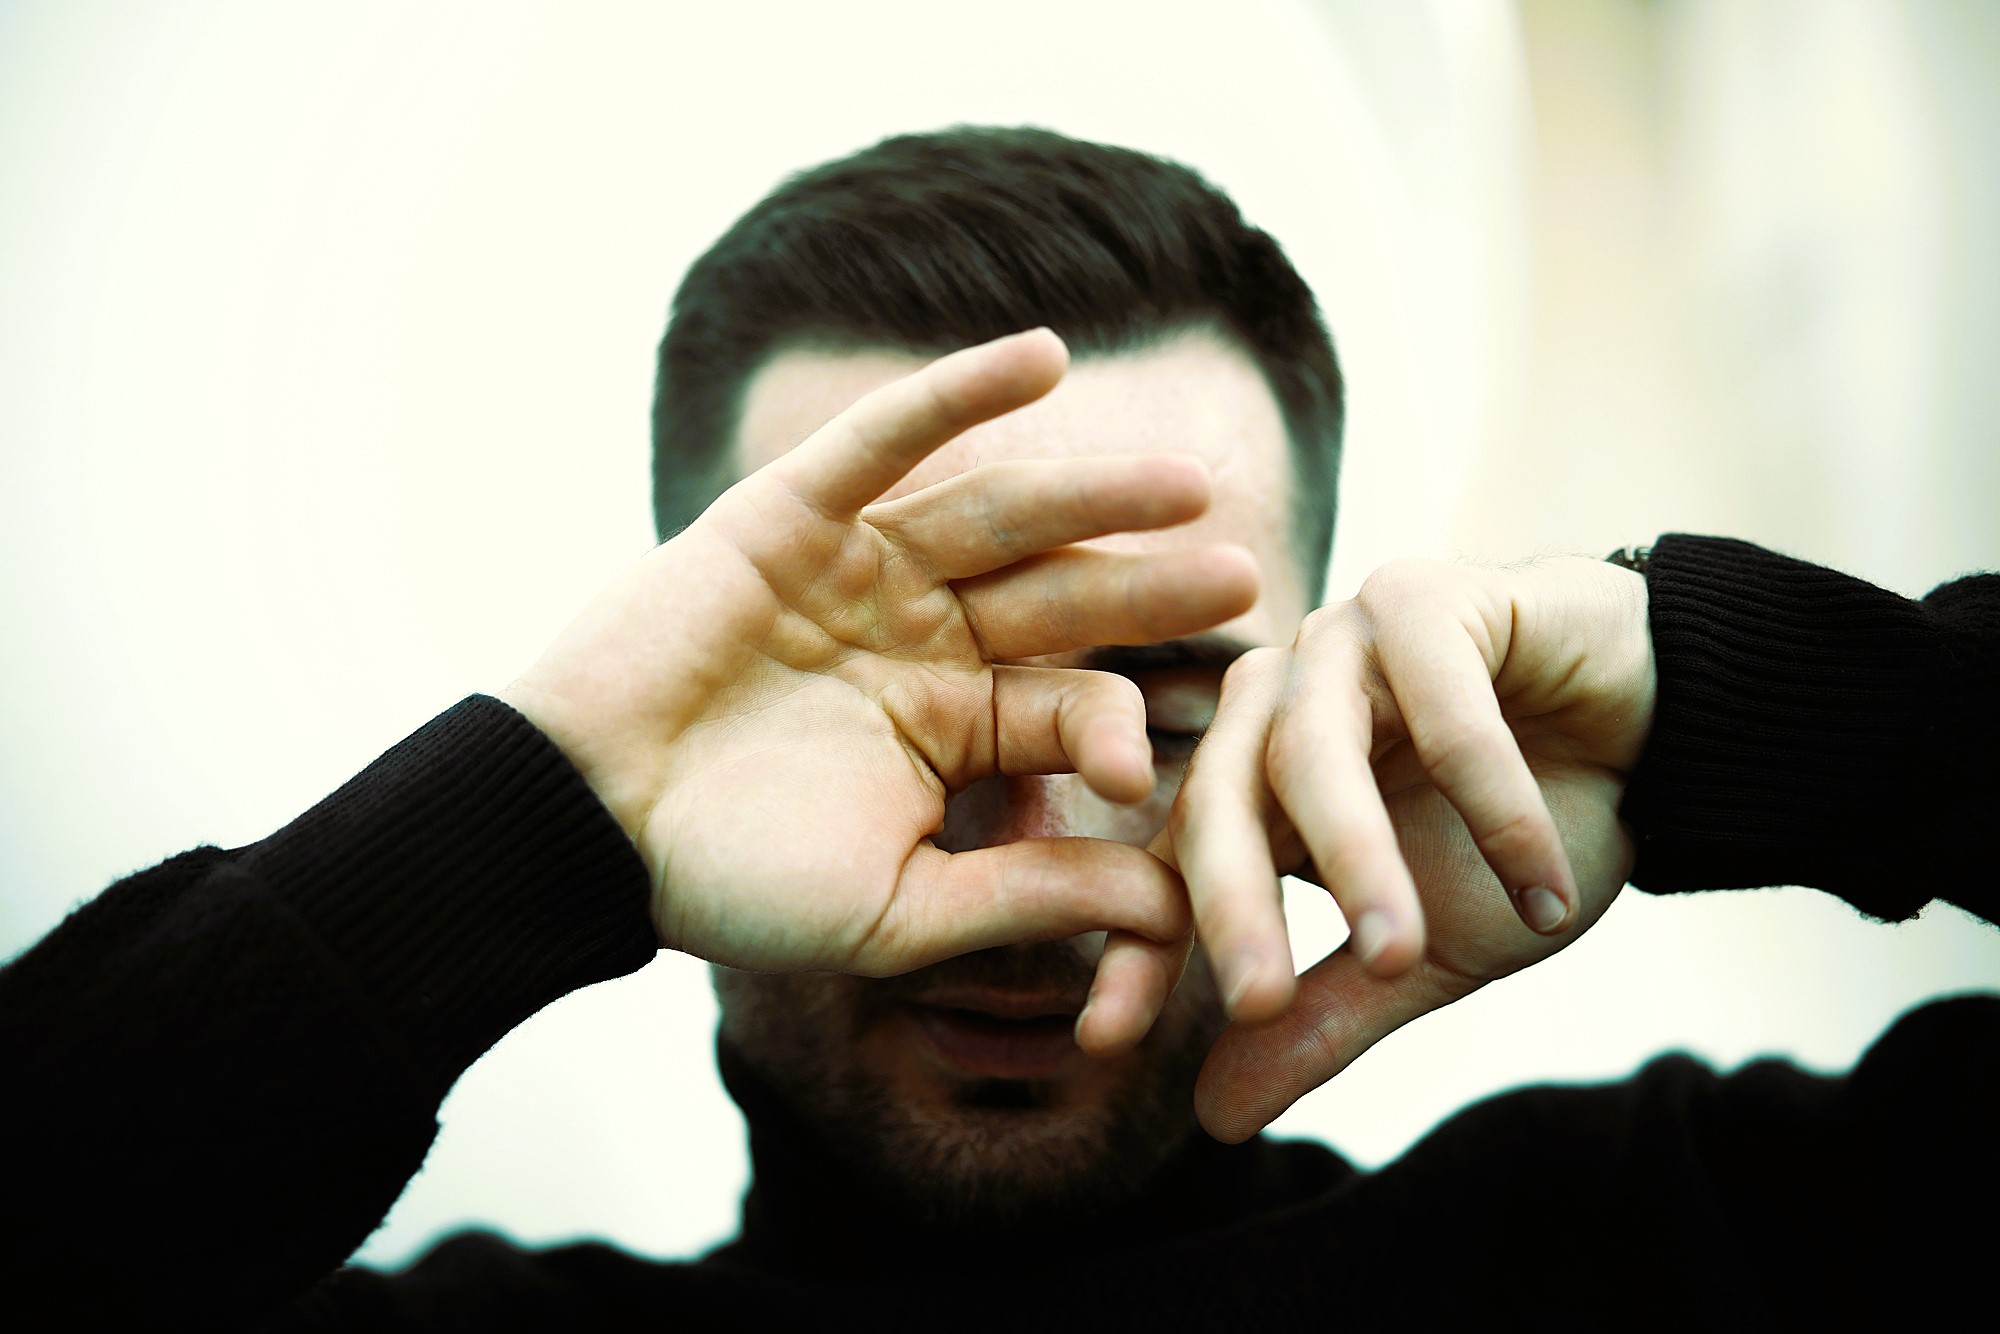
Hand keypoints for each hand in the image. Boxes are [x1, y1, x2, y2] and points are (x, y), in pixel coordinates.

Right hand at [499, 329, 1257, 976]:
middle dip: (1147, 590)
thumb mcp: (897, 909)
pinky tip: (1045, 356)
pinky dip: (958, 394)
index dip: (1120, 728)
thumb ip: (1026, 895)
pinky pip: (887, 441)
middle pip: (1060, 599)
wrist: (580, 826)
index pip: (1068, 708)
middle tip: (1242, 576)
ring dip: (1091, 491)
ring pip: (998, 515)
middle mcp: (920, 641)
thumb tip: (1168, 912)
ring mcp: (861, 570)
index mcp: (950, 732)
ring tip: (1188, 480)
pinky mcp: (792, 513)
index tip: (1153, 769)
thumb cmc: (729, 882)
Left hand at [1076, 556, 1653, 1139]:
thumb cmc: (1521, 841)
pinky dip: (1493, 801)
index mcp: (1252, 779)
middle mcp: (1276, 699)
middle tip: (1260, 1004)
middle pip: (1221, 796)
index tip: (1104, 1040)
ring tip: (1402, 959)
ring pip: (1315, 745)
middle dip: (1235, 905)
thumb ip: (1323, 1015)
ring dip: (1360, 857)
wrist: (1656, 744)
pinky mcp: (1431, 599)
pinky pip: (1444, 702)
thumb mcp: (1424, 952)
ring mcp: (1343, 639)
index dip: (1140, 951)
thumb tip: (1213, 1119)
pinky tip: (1542, 889)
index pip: (1172, 866)